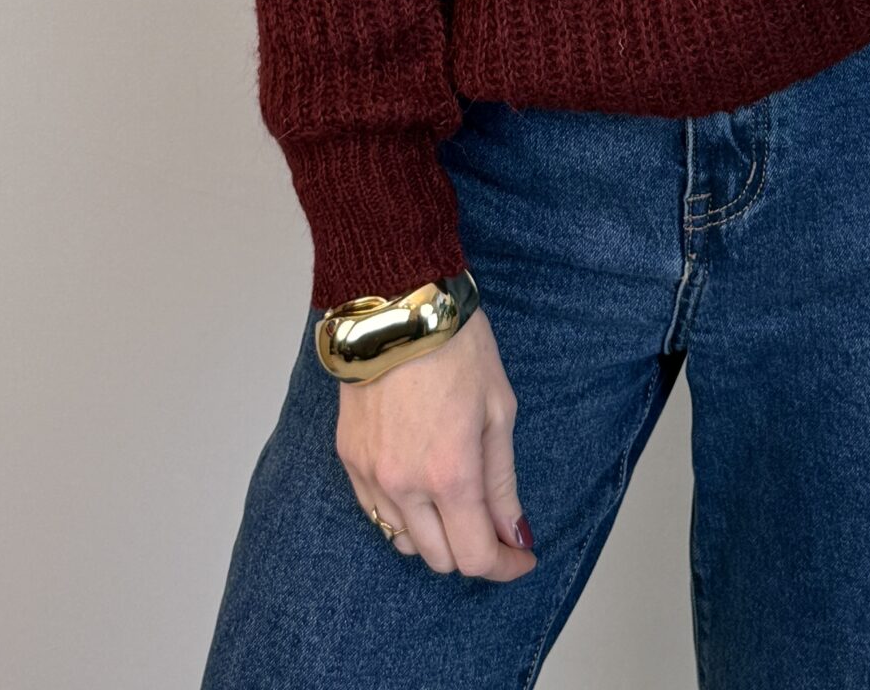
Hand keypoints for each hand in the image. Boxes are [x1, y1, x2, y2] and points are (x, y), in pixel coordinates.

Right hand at [335, 306, 538, 580]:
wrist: (398, 305)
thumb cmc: (458, 347)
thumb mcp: (500, 410)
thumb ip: (502, 482)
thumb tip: (514, 534)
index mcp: (450, 473)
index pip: (475, 556)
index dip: (504, 565)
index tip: (521, 556)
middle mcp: (404, 485)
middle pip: (439, 558)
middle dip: (472, 548)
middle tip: (493, 521)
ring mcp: (371, 475)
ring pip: (403, 541)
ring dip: (435, 534)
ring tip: (455, 496)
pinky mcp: (348, 460)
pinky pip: (375, 512)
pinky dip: (402, 513)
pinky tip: (420, 482)